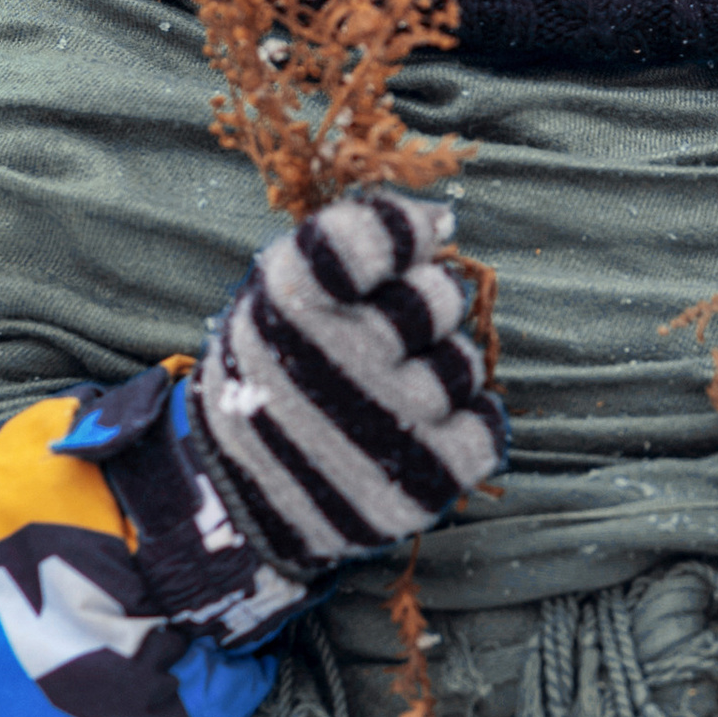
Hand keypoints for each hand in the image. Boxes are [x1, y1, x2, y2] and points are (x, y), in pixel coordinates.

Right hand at [187, 188, 507, 575]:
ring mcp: (388, 421)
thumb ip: (344, 247)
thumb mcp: (271, 302)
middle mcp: (344, 355)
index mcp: (294, 301)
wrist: (233, 499)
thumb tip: (443, 217)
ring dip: (435, 375)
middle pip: (439, 297)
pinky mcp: (421, 479)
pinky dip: (460, 427)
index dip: (404, 234)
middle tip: (381, 343)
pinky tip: (414, 436)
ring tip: (383, 401)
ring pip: (463, 364)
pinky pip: (485, 424)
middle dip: (421, 312)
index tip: (410, 244)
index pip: (379, 233)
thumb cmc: (271, 380)